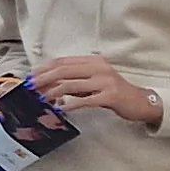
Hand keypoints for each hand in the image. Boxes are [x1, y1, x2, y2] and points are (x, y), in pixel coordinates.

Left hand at [27, 55, 161, 123]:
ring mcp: (105, 81)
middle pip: (64, 70)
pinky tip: (61, 109)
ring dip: (53, 92)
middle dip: (44, 78)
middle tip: (30, 87)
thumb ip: (73, 80)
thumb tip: (47, 85)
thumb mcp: (92, 82)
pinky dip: (71, 104)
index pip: (63, 61)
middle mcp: (99, 68)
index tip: (30, 77)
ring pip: (72, 85)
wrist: (139, 101)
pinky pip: (86, 100)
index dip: (44, 68)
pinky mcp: (110, 96)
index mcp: (92, 61)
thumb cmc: (112, 92)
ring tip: (41, 99)